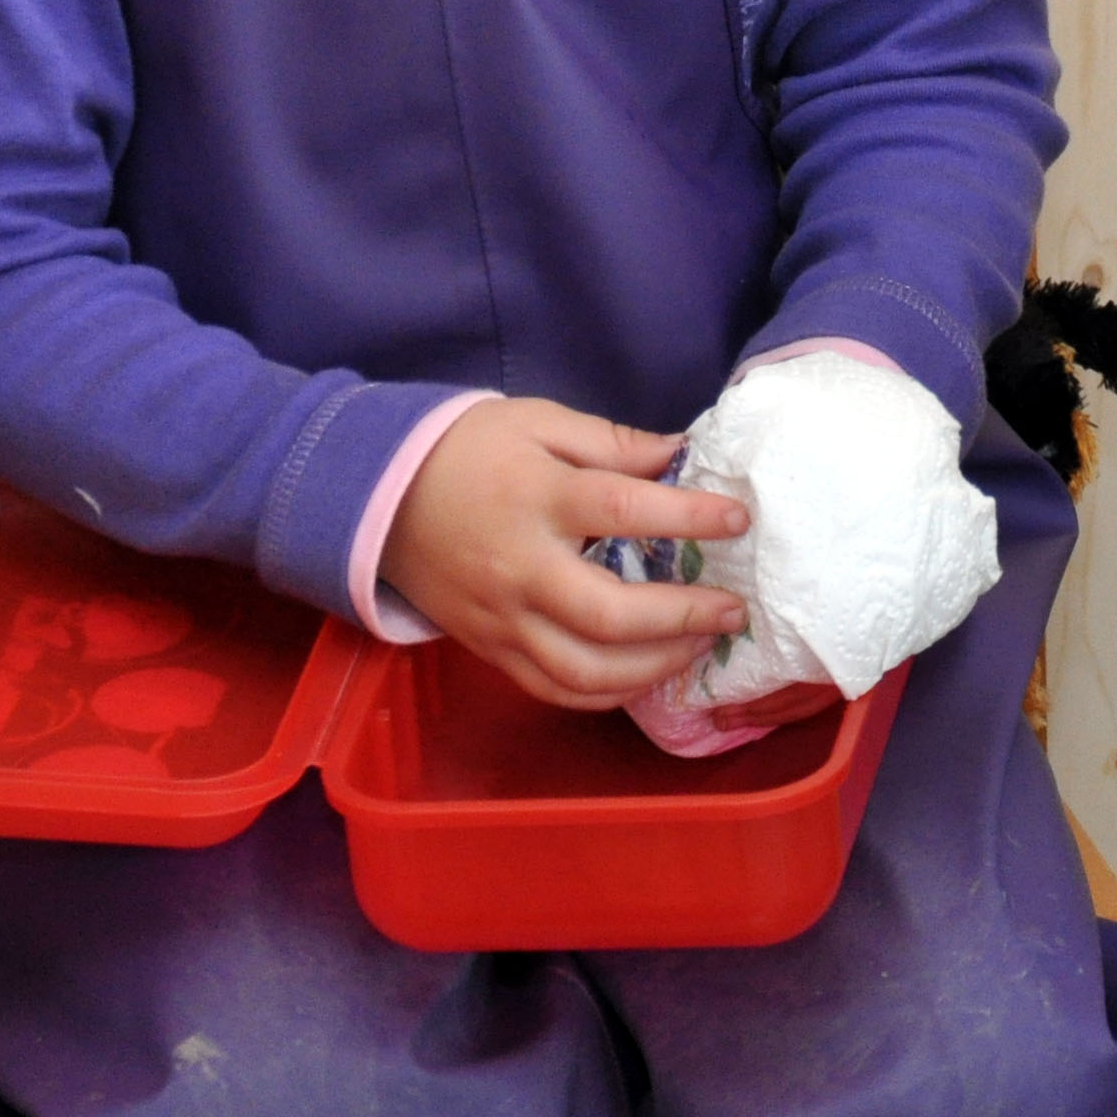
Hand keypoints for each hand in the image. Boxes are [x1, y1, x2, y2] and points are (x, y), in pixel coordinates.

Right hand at [378, 399, 748, 710]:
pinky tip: (647, 673)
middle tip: (733, 608)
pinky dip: (608, 693)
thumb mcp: (538, 422)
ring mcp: (502, 620)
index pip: (622, 510)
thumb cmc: (467, 450)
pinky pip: (553, 690)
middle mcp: (520, 570)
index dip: (688, 517)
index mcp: (536, 500)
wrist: (377, 495)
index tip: (738, 519)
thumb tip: (682, 456)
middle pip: (609, 614)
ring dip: (654, 667)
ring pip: (584, 672)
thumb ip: (612, 442)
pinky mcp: (488, 650)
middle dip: (683, 618)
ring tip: (700, 646)